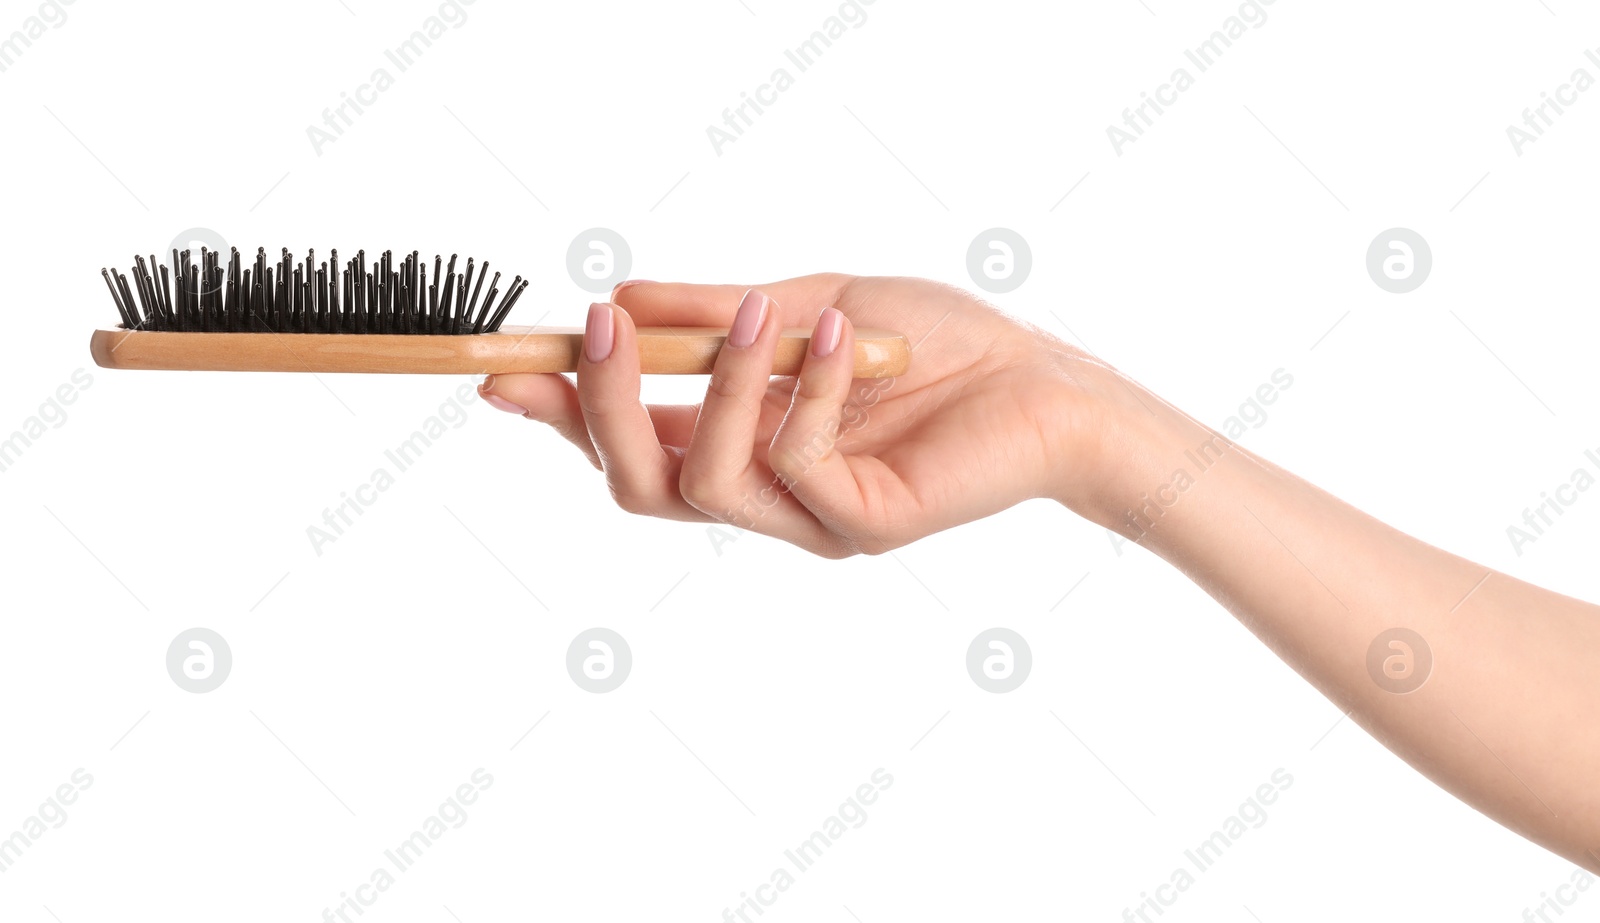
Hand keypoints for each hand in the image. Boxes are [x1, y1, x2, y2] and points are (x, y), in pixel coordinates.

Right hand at [478, 274, 1118, 556]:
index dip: (563, 414)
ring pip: (707, 481)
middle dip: (604, 404)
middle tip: (603, 325)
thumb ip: (716, 313)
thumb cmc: (931, 345)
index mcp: (740, 445)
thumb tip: (621, 293)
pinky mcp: (862, 525)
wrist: (1044, 384)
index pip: (629, 444)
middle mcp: (762, 495)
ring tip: (759, 310)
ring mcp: (809, 520)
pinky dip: (813, 391)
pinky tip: (851, 338)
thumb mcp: (808, 308)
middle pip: (637, 485)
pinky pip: (800, 464)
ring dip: (717, 385)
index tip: (505, 372)